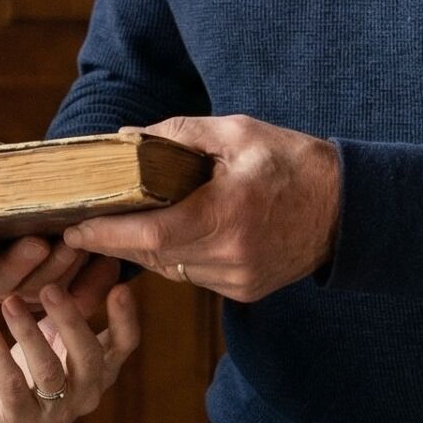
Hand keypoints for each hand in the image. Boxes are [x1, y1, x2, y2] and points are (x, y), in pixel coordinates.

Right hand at [0, 139, 101, 303]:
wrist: (64, 195)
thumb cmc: (20, 180)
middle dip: (19, 263)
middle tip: (39, 242)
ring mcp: (28, 291)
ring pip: (38, 293)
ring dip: (58, 270)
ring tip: (75, 244)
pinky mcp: (63, 299)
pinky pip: (78, 301)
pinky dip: (94, 284)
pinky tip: (107, 262)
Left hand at [0, 268, 140, 422]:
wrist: (1, 415)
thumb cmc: (39, 362)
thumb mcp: (62, 331)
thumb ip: (84, 301)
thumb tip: (107, 258)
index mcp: (102, 368)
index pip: (124, 344)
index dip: (125, 318)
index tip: (120, 287)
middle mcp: (87, 393)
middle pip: (88, 356)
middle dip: (70, 320)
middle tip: (49, 288)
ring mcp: (57, 411)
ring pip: (48, 371)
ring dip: (28, 332)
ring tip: (10, 302)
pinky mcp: (23, 421)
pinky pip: (12, 387)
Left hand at [62, 115, 339, 302]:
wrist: (349, 208)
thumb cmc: (292, 162)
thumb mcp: (237, 132)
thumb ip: (178, 134)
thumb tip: (125, 139)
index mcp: (225, 215)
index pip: (148, 233)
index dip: (105, 234)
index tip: (72, 229)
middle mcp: (229, 256)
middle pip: (152, 255)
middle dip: (115, 241)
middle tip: (80, 226)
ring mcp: (238, 280)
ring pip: (170, 268)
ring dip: (144, 249)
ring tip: (118, 226)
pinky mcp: (245, 290)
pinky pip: (194, 276)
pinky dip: (176, 256)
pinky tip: (170, 234)